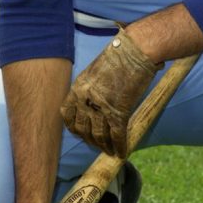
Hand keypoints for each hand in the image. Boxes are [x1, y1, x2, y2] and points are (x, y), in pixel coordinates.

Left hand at [61, 27, 160, 156]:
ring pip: (99, 135)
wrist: (135, 50)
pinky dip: (120, 146)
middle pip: (82, 128)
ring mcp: (102, 107)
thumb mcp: (95, 70)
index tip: (80, 132)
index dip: (73, 127)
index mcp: (78, 87)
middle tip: (97, 145)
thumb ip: (92, 87)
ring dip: (105, 146)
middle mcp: (86, 99)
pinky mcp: (119, 112)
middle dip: (89, 140)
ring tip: (110, 151)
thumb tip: (96, 101)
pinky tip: (122, 152)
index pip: (67, 114)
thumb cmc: (119, 55)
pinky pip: (117, 135)